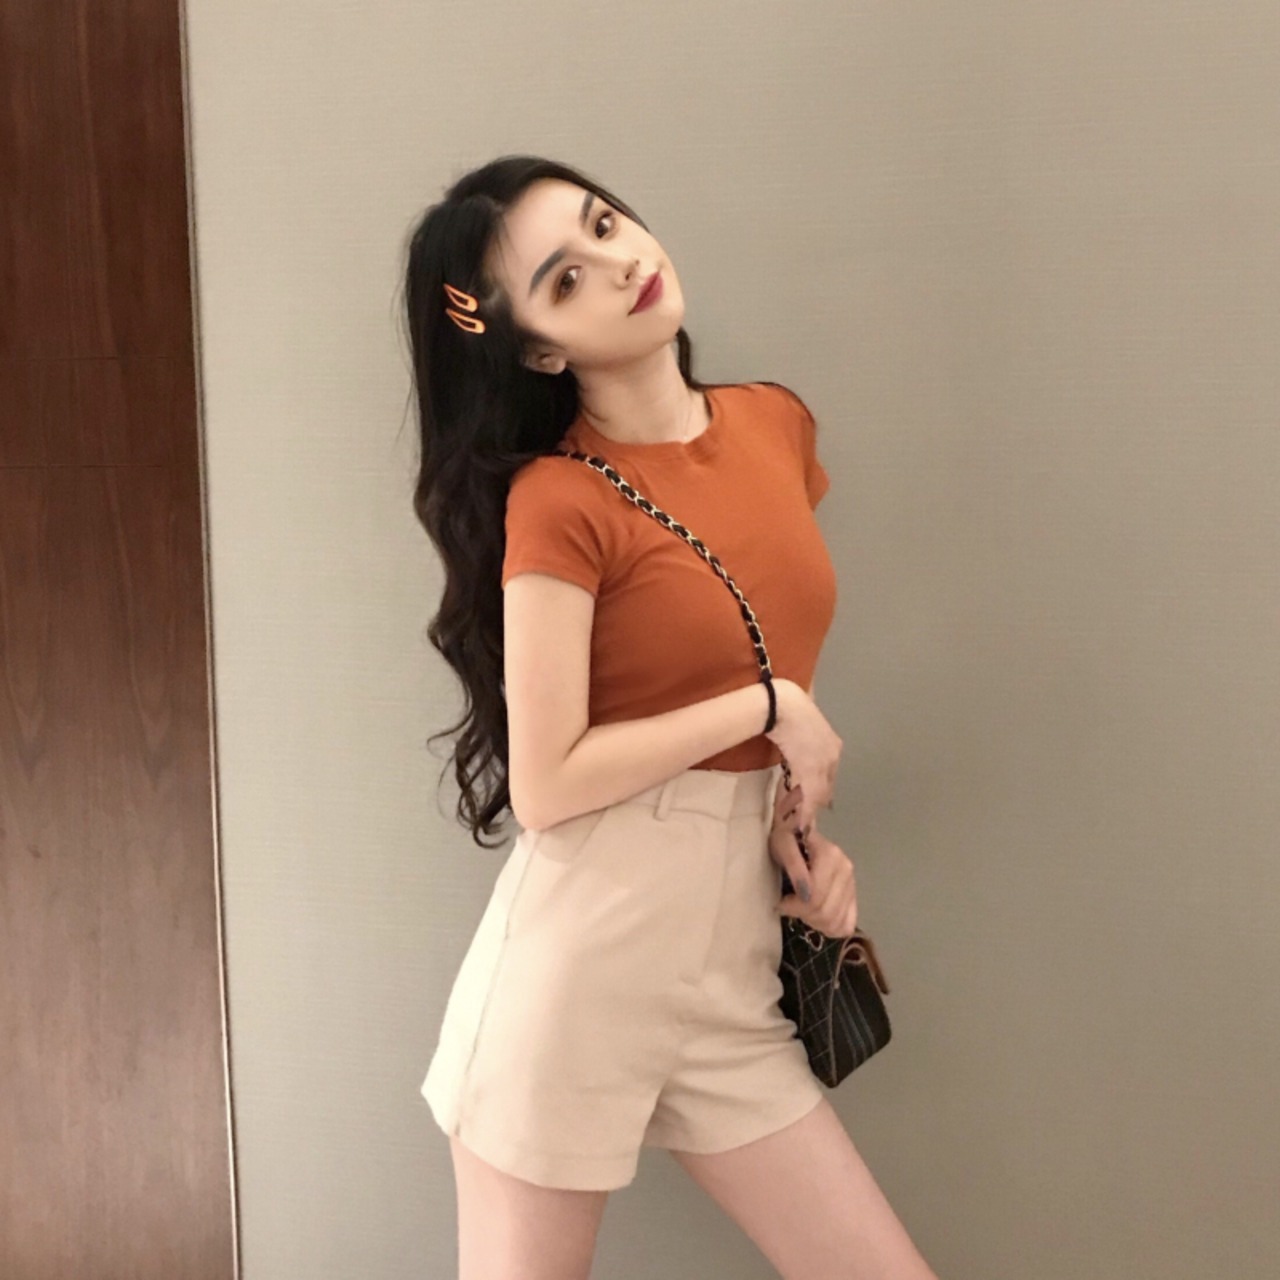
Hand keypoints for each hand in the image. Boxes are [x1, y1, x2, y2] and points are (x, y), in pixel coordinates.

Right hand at [763, 679, 841, 835]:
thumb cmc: (787, 710)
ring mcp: (824, 763)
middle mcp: (833, 755)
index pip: (829, 774)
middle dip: (817, 803)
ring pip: (820, 794)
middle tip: (806, 819)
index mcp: (833, 744)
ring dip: (810, 809)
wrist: (782, 704)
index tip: (815, 803)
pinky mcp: (811, 770)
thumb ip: (802, 744)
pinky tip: (802, 822)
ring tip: (802, 823)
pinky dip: (807, 811)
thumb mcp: (799, 729)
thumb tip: (796, 754)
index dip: (821, 790)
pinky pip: (811, 797)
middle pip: (827, 786)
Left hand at [768, 776, 857, 937]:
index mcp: (831, 856)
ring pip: (836, 922)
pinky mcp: (853, 896)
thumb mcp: (782, 845)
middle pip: (826, 912)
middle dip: (803, 915)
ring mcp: (852, 884)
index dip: (795, 906)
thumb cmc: (786, 839)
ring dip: (814, 922)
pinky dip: (830, 928)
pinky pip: (847, 925)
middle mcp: (846, 870)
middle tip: (789, 906)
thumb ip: (793, 865)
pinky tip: (816, 918)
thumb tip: (804, 891)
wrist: (798, 832)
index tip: (781, 902)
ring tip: (801, 909)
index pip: (815, 897)